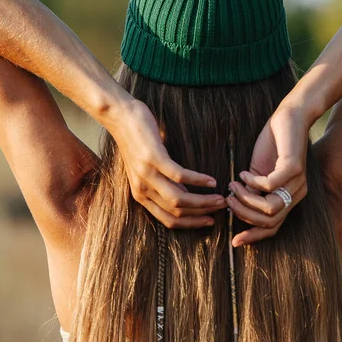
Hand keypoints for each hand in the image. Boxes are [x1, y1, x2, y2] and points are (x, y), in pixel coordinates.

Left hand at [107, 98, 225, 228]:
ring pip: (179, 198)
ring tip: (220, 197)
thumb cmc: (136, 141)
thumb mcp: (147, 169)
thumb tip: (186, 192)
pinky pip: (180, 175)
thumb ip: (163, 184)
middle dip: (202, 212)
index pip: (169, 220)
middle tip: (222, 207)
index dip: (192, 223)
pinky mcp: (153, 158)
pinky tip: (211, 180)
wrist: (119, 117)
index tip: (209, 220)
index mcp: (140, 195)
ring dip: (203, 201)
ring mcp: (147, 174)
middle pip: (177, 211)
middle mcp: (142, 188)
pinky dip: (198, 180)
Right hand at [228, 101, 309, 245]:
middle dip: (244, 214)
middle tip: (228, 199)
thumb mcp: (258, 172)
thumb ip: (251, 191)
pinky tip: (243, 172)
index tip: (234, 240)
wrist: (289, 117)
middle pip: (270, 221)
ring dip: (246, 199)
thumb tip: (233, 205)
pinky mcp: (293, 167)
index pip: (274, 227)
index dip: (254, 236)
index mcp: (289, 198)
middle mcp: (296, 193)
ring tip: (233, 185)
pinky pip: (269, 185)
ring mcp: (297, 182)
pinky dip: (252, 182)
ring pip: (270, 208)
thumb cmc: (272, 144)